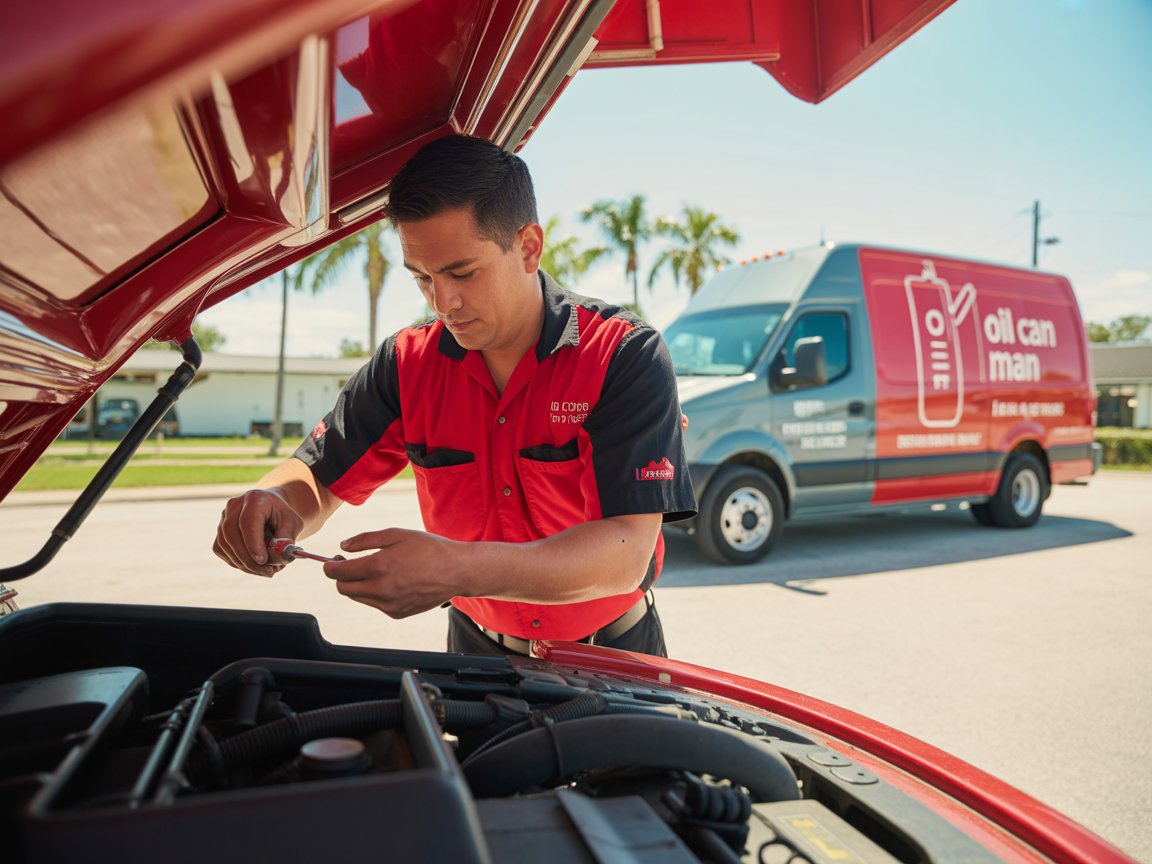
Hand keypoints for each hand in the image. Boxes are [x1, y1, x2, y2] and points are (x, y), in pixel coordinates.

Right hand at [213, 489, 305, 576]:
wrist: (272, 510)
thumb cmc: (282, 517)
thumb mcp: (292, 524)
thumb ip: (286, 539)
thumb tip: (280, 557)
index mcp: (255, 498)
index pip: (247, 521)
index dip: (253, 543)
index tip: (263, 561)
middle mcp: (234, 505)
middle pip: (231, 534)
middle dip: (248, 558)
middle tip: (269, 571)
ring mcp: (223, 518)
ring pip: (224, 545)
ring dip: (244, 564)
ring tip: (267, 571)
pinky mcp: (219, 531)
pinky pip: (221, 550)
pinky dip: (237, 562)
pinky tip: (255, 567)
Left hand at [323, 528, 464, 617]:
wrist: (456, 571)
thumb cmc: (429, 548)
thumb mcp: (397, 534)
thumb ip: (366, 539)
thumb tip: (343, 546)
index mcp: (379, 567)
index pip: (338, 572)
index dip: (330, 566)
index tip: (332, 561)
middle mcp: (381, 590)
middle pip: (343, 588)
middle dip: (341, 576)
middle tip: (350, 564)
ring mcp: (389, 605)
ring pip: (358, 598)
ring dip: (358, 585)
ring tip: (374, 571)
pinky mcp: (397, 613)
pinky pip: (376, 604)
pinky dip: (376, 594)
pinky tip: (392, 581)